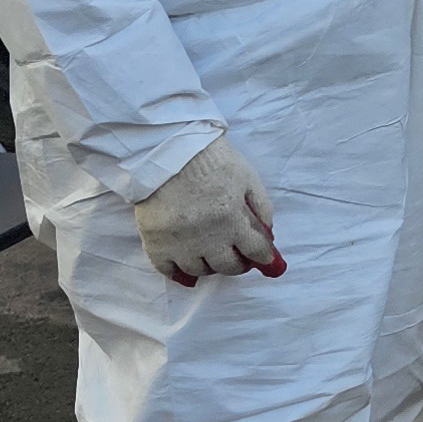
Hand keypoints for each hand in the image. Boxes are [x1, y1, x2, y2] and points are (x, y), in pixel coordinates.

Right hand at [133, 135, 283, 285]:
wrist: (167, 149)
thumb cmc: (212, 159)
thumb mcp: (247, 177)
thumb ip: (262, 207)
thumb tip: (268, 234)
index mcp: (233, 219)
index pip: (256, 251)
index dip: (263, 257)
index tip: (263, 258)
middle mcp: (208, 237)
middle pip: (228, 267)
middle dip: (237, 264)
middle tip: (237, 257)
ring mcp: (180, 243)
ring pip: (199, 271)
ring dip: (209, 266)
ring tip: (210, 255)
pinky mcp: (155, 243)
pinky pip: (168, 271)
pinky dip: (179, 272)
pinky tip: (185, 267)